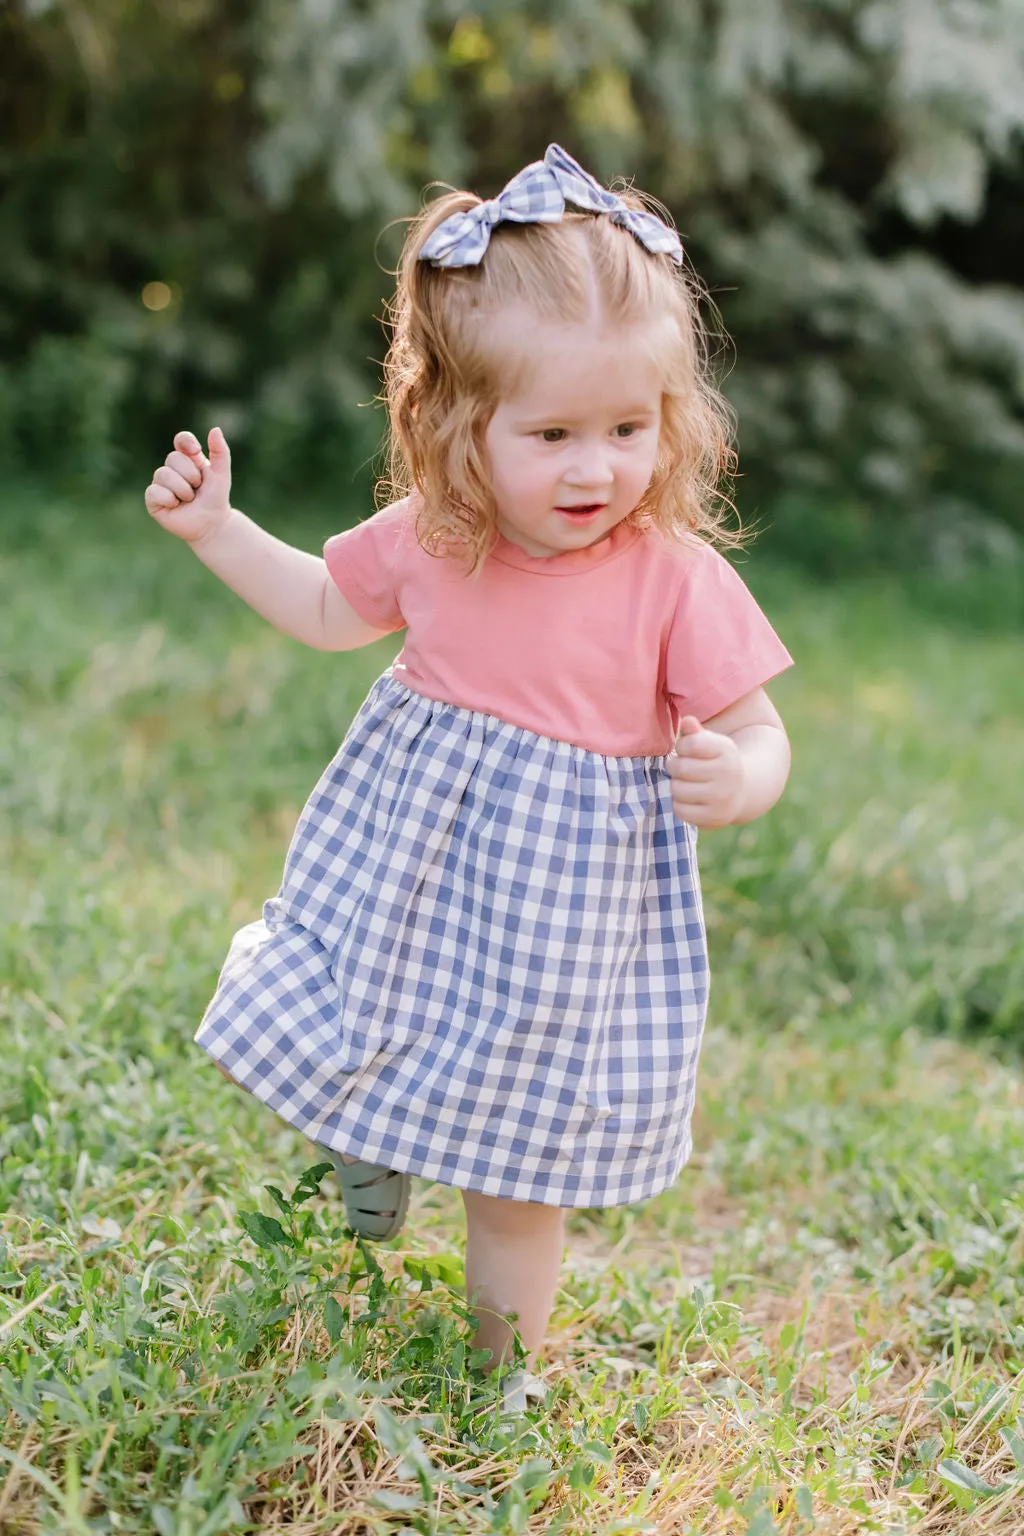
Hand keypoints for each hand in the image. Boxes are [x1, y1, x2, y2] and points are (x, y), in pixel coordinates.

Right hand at [144, 427, 231, 544]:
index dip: (186, 442)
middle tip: (197, 489)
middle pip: (173, 459)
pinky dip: (169, 499)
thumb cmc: (216, 499)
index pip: (181, 440)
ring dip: (182, 490)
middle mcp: (172, 469)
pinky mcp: (153, 499)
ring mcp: (160, 483)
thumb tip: (215, 429)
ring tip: (189, 499)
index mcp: (188, 459)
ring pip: (163, 474)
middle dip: (190, 476)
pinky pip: (154, 491)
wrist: (212, 524)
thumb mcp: (222, 475)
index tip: (196, 452)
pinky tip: (176, 506)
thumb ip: (221, 453)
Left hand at [668, 715, 746, 828]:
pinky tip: (690, 798)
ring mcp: (722, 798)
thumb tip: (687, 721)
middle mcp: (728, 774)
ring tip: (686, 782)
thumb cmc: (718, 762)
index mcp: (727, 751)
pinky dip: (680, 804)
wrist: (743, 791)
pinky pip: (680, 810)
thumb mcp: (711, 744)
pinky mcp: (714, 818)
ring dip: (676, 785)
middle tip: (683, 768)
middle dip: (676, 766)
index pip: (690, 743)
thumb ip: (695, 733)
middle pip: (680, 767)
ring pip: (677, 789)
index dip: (682, 746)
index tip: (687, 749)